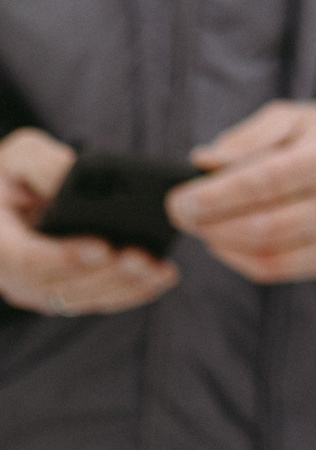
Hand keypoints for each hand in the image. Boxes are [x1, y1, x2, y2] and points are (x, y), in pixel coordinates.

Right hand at [0, 128, 179, 315]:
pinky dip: (131, 292)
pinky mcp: (65, 291)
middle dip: (104, 274)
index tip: (101, 248)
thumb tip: (73, 177)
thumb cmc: (17, 173)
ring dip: (123, 287)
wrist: (15, 197)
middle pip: (60, 286)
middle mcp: (14, 274)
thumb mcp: (22, 156)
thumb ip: (43, 164)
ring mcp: (39, 288)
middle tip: (140, 257)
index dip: (63, 257)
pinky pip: (97, 300)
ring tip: (157, 268)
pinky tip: (160, 278)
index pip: (26, 259)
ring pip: (82, 299)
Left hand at [169, 101, 315, 283]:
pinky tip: (221, 239)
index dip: (217, 194)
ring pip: (264, 252)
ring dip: (219, 240)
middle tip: (179, 212)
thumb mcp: (292, 117)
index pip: (267, 181)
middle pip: (262, 225)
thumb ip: (248, 136)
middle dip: (210, 222)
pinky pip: (271, 269)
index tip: (179, 198)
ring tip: (199, 222)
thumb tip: (205, 161)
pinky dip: (235, 258)